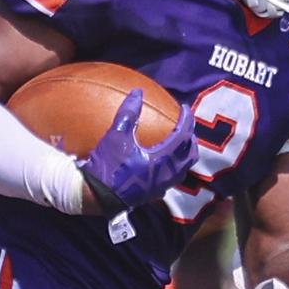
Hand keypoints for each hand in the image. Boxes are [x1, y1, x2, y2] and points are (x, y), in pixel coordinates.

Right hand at [77, 87, 197, 213]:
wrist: (98, 196)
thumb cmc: (108, 166)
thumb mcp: (116, 136)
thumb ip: (129, 113)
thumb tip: (138, 92)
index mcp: (163, 159)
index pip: (183, 136)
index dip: (187, 120)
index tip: (185, 109)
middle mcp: (167, 174)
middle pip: (190, 155)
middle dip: (191, 139)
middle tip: (185, 127)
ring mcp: (161, 186)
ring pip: (182, 169)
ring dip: (184, 155)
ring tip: (178, 145)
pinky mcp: (153, 194)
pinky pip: (170, 180)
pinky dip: (172, 168)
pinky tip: (162, 164)